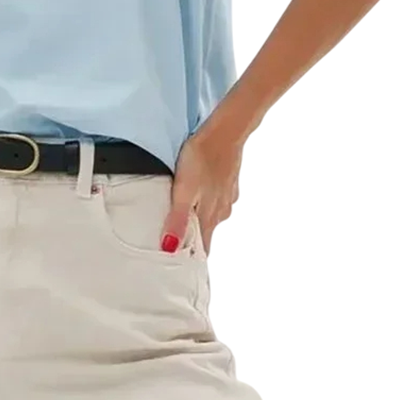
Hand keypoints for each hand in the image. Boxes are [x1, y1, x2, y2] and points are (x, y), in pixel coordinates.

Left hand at [159, 127, 244, 256]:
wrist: (225, 133)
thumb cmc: (201, 159)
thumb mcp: (184, 190)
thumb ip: (178, 219)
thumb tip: (169, 248)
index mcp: (210, 217)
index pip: (202, 249)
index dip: (191, 257)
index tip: (180, 267)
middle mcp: (221, 211)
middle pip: (206, 232)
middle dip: (192, 238)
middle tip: (174, 239)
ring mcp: (227, 196)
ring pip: (212, 214)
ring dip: (199, 217)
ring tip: (183, 213)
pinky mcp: (229, 181)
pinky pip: (216, 198)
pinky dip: (207, 199)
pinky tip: (199, 190)